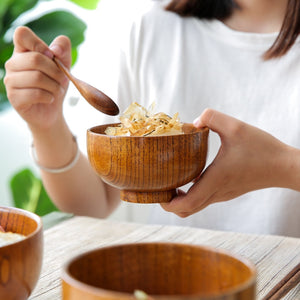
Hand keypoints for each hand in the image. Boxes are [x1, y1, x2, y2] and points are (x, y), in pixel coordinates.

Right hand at [4, 26, 70, 130]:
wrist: (51, 110)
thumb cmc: (55, 84)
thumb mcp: (64, 65)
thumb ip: (62, 49)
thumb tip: (55, 50)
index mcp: (23, 51)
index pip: (22, 34)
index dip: (39, 43)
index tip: (51, 55)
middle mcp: (12, 64)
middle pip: (35, 59)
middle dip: (56, 71)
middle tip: (63, 80)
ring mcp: (10, 81)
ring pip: (36, 77)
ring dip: (54, 86)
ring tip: (57, 90)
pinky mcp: (14, 97)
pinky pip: (35, 93)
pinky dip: (49, 96)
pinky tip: (50, 98)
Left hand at [161, 108, 293, 216]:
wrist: (285, 166)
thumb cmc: (263, 148)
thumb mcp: (236, 127)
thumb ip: (212, 118)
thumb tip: (194, 121)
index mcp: (216, 179)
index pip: (187, 204)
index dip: (169, 203)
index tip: (158, 193)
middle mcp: (218, 192)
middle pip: (187, 210)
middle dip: (169, 203)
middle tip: (160, 187)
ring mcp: (223, 195)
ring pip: (196, 207)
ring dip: (180, 200)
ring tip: (170, 182)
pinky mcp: (228, 192)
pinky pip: (204, 199)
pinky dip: (191, 195)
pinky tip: (189, 178)